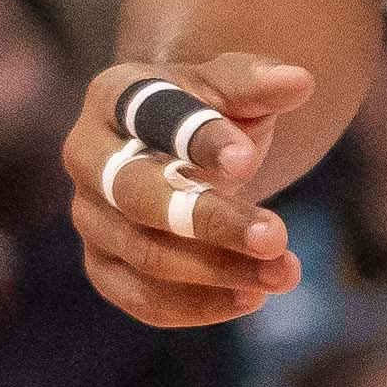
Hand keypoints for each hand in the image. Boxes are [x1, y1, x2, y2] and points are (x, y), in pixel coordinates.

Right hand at [70, 52, 315, 325]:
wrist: (183, 151)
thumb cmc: (211, 110)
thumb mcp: (234, 86)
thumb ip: (257, 82)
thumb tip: (298, 81)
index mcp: (115, 97)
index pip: (151, 117)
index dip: (198, 140)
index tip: (249, 158)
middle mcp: (88, 158)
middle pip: (138, 197)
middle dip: (210, 221)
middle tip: (276, 237)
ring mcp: (90, 216)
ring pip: (144, 255)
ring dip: (218, 271)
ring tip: (284, 274)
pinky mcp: (103, 265)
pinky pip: (139, 298)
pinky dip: (196, 305)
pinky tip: (250, 298)